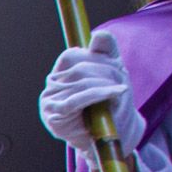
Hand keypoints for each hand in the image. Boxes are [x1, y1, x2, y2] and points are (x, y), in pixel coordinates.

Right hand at [41, 34, 144, 156]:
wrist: (113, 135)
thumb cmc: (111, 104)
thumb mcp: (112, 72)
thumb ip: (106, 52)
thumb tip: (97, 35)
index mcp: (60, 74)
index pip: (71, 55)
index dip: (94, 58)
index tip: (115, 67)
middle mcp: (50, 86)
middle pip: (78, 68)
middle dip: (106, 72)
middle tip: (122, 83)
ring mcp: (48, 101)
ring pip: (79, 82)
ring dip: (106, 85)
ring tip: (120, 92)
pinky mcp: (53, 116)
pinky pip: (76, 99)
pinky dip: (99, 94)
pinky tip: (116, 94)